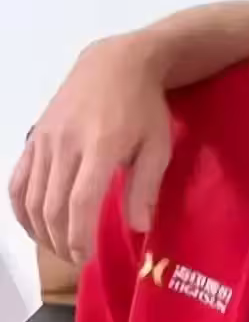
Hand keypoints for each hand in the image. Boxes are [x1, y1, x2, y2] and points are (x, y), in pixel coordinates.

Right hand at [10, 33, 172, 261]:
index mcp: (101, 146)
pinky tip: (32, 225)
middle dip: (60, 240)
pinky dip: (20, 207)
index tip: (85, 257)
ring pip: (31, 196)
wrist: (117, 63)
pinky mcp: (34, 136)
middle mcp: (66, 144)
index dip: (78, 236)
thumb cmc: (145, 107)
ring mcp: (45, 139)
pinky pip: (18, 178)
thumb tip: (139, 227)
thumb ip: (146, 187)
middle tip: (75, 259)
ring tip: (58, 247)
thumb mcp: (158, 145)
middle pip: (52, 205)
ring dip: (41, 230)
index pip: (80, 202)